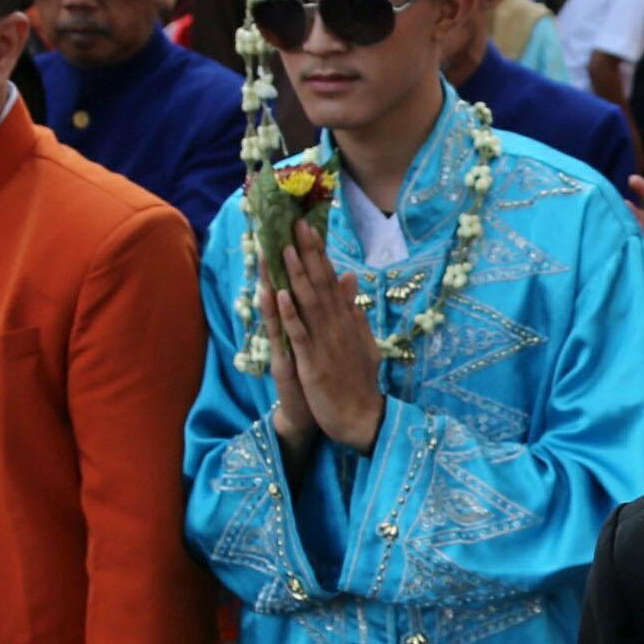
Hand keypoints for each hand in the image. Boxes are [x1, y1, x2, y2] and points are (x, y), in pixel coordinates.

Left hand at [273, 221, 387, 456]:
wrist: (363, 419)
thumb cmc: (358, 382)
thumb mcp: (362, 340)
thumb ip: (354, 310)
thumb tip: (350, 279)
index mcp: (346, 321)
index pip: (331, 280)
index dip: (319, 254)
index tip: (309, 228)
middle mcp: (337, 326)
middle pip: (320, 284)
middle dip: (307, 254)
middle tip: (294, 224)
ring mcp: (325, 344)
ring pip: (309, 303)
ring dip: (296, 276)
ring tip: (285, 249)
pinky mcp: (314, 363)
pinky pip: (299, 335)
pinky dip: (290, 315)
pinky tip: (280, 295)